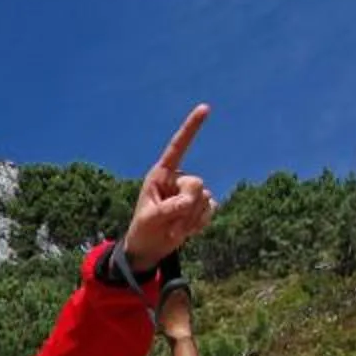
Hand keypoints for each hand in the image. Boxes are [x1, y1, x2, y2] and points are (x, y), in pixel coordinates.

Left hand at [121, 105, 215, 270]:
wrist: (149, 247)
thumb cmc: (143, 229)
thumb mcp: (150, 219)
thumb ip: (169, 208)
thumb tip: (191, 200)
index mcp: (161, 174)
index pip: (178, 147)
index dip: (192, 128)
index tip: (206, 108)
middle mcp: (178, 179)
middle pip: (196, 184)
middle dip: (186, 207)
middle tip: (170, 224)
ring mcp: (191, 192)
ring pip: (204, 199)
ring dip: (189, 220)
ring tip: (173, 229)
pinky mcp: (201, 206)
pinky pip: (211, 209)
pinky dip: (199, 224)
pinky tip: (185, 230)